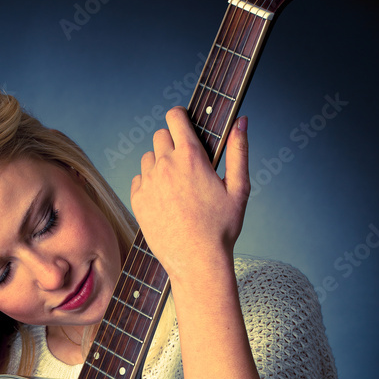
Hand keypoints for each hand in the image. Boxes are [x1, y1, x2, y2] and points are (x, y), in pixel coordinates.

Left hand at [130, 107, 249, 284]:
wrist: (197, 262)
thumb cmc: (221, 228)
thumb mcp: (239, 189)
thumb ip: (239, 151)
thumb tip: (241, 121)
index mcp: (191, 156)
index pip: (175, 117)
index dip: (180, 117)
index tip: (183, 123)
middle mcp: (166, 165)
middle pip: (160, 135)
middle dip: (171, 143)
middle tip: (184, 163)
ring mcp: (149, 183)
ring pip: (148, 158)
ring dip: (159, 165)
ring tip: (176, 186)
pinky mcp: (138, 200)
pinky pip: (138, 180)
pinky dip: (148, 185)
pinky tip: (164, 200)